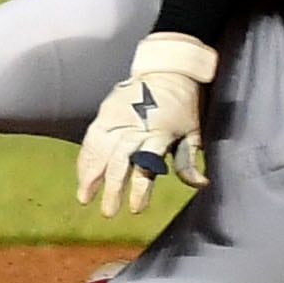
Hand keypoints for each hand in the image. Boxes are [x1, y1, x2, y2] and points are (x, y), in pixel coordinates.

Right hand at [75, 32, 218, 216]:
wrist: (167, 70)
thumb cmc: (183, 105)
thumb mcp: (192, 131)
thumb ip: (189, 161)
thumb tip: (201, 185)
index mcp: (159, 133)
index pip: (146, 166)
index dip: (140, 189)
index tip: (135, 209)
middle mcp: (136, 126)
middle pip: (120, 161)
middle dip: (113, 188)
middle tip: (109, 212)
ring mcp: (118, 118)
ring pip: (101, 150)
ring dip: (91, 175)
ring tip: (85, 197)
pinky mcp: (106, 111)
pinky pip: (91, 138)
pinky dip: (86, 157)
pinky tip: (82, 175)